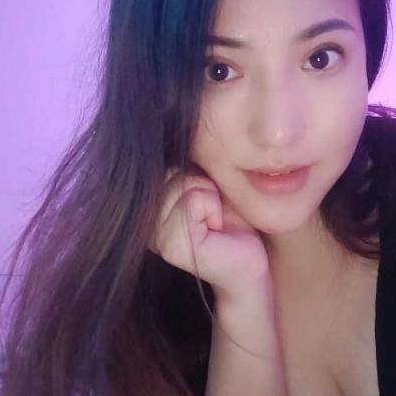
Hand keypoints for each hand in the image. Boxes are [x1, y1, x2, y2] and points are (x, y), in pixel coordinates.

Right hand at [150, 166, 269, 297]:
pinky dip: (214, 209)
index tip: (206, 199)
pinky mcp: (172, 246)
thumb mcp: (205, 180)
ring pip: (185, 182)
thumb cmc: (232, 216)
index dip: (198, 173)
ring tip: (214, 220)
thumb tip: (179, 135)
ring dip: (210, 197)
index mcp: (147, 202)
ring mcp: (155, 235)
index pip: (169, 158)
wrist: (251, 260)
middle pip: (177, 169)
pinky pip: (195, 200)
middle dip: (204, 184)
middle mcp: (144, 219)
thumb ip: (186, 163)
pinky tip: (216, 229)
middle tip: (213, 212)